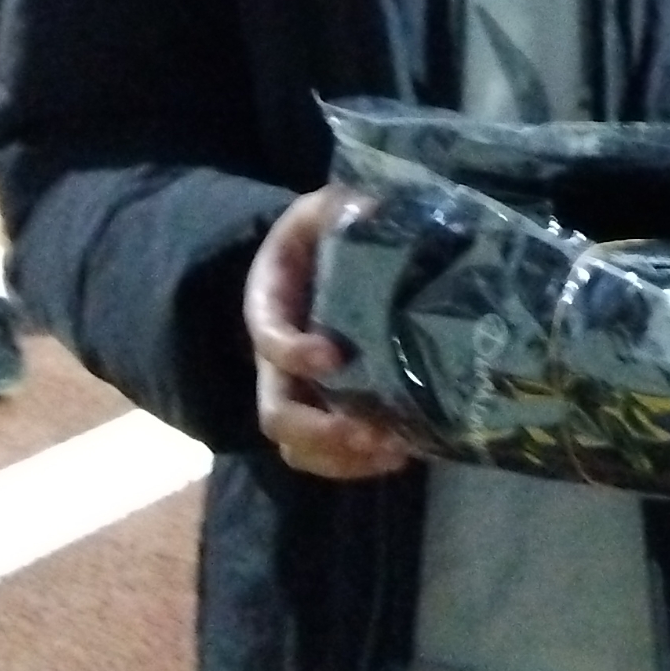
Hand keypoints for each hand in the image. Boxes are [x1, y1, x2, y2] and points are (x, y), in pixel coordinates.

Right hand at [242, 187, 414, 479]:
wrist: (315, 259)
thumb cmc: (319, 236)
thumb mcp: (325, 209)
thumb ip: (343, 206)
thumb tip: (377, 206)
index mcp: (269, 304)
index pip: (267, 336)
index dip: (293, 352)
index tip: (333, 353)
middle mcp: (274, 360)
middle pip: (276, 413)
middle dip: (321, 429)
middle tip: (369, 431)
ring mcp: (297, 390)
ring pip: (298, 446)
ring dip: (342, 458)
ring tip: (393, 451)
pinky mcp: (325, 408)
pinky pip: (327, 455)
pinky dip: (358, 464)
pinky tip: (402, 453)